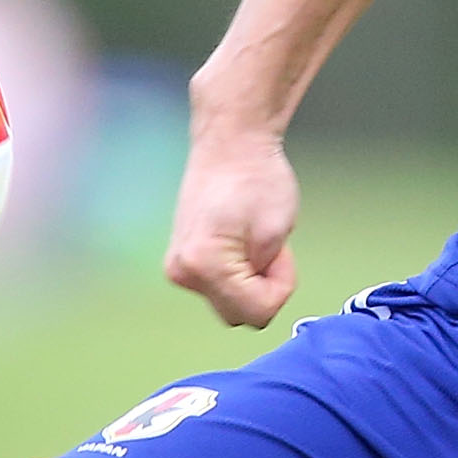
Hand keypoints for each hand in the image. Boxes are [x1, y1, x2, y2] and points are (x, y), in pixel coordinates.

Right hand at [163, 120, 301, 328]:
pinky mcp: (180, 260)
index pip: (258, 312)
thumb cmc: (257, 179)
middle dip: (263, 288)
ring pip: (229, 302)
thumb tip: (255, 304)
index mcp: (204, 264)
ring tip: (253, 240)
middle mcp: (182, 272)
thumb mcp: (276, 234)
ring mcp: (176, 267)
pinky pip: (218, 287)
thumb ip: (267, 281)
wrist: (231, 143)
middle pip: (239, 313)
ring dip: (250, 281)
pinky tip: (238, 241)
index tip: (281, 252)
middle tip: (269, 247)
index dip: (280, 286)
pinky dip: (236, 274)